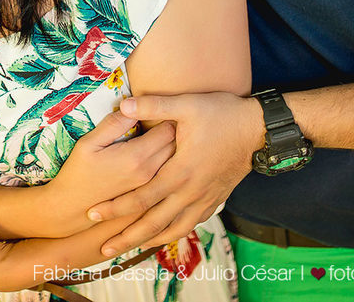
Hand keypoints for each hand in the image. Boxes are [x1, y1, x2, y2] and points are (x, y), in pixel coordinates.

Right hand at [46, 110, 175, 233]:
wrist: (73, 208)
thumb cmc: (78, 172)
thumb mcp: (88, 143)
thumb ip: (113, 124)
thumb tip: (134, 106)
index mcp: (136, 157)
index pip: (169, 129)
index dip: (167, 114)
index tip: (159, 107)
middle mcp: (150, 172)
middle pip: (176, 144)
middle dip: (175, 128)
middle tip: (164, 116)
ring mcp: (151, 185)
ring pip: (175, 159)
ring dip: (173, 144)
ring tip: (163, 132)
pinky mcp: (150, 193)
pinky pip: (169, 172)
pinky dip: (169, 160)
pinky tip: (158, 152)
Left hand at [91, 92, 261, 256]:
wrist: (260, 129)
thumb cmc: (223, 115)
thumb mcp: (187, 105)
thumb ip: (154, 105)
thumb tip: (123, 103)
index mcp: (180, 172)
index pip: (141, 198)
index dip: (116, 208)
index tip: (93, 214)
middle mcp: (191, 191)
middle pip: (154, 223)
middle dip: (128, 237)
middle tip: (106, 249)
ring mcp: (205, 198)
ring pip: (175, 229)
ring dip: (151, 240)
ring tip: (132, 248)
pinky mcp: (216, 198)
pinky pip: (193, 223)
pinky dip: (176, 232)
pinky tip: (168, 233)